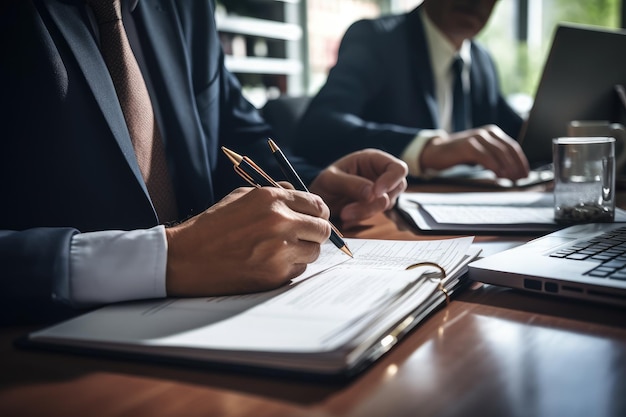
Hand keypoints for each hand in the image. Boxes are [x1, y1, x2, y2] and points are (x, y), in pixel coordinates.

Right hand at [164, 187, 330, 296]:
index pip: (317, 205)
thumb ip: (275, 193)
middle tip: (303, 236)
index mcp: (272, 199)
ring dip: (303, 251)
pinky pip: (298, 270)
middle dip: (316, 232)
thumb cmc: (213, 225)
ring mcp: (279, 251)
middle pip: (323, 230)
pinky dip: (289, 268)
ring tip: (280, 249)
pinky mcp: (275, 275)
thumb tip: (302, 196)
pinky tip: (268, 263)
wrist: (185, 258)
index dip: (318, 212)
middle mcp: (280, 223)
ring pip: (314, 252)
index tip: (315, 218)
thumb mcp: (241, 196)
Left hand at [309, 149, 407, 226]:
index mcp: (372, 159)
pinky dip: (362, 218)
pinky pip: (377, 215)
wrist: (319, 200)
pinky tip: (347, 218)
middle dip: (374, 203)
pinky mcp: (376, 206)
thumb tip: (372, 193)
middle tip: (348, 211)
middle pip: (396, 189)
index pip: (397, 168)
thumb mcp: (330, 180)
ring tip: (344, 214)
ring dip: (366, 212)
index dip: (391, 180)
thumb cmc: (325, 183)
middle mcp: (380, 174)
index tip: (375, 193)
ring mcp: (381, 191)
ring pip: (387, 204)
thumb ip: (350, 184)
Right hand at [420, 124, 529, 179]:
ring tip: (512, 179)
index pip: (512, 146)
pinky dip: (494, 166)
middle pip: (508, 149)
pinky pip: (485, 156)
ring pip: (499, 152)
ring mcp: (476, 137)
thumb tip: (513, 171)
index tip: (526, 174)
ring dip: (508, 167)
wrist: (436, 152)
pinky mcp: (467, 145)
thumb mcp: (480, 153)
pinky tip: (499, 175)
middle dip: (517, 165)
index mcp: (493, 133)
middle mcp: (486, 132)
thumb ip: (495, 156)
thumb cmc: (459, 155)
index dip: (521, 161)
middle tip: (521, 179)